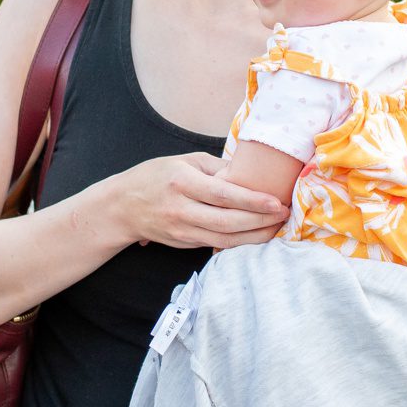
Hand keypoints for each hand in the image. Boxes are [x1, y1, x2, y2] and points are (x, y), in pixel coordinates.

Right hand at [100, 152, 289, 250]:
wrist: (122, 206)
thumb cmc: (156, 177)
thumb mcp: (185, 161)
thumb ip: (218, 168)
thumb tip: (251, 175)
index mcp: (182, 183)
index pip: (224, 195)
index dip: (253, 201)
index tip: (277, 202)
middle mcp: (181, 210)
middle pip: (228, 222)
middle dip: (261, 221)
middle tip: (284, 215)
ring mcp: (182, 231)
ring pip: (225, 239)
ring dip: (256, 236)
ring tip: (277, 227)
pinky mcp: (184, 244)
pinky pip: (218, 245)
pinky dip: (240, 242)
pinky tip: (257, 235)